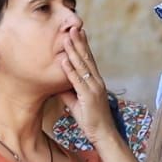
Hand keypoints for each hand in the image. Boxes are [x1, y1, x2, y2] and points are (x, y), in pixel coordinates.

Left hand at [59, 26, 117, 143]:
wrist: (103, 134)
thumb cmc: (91, 119)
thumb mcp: (77, 102)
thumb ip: (69, 91)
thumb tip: (58, 84)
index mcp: (95, 81)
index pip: (89, 60)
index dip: (83, 45)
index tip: (77, 32)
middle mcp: (97, 81)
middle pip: (87, 58)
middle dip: (79, 42)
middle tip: (72, 27)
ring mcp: (94, 88)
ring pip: (82, 66)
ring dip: (74, 51)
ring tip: (66, 38)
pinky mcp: (89, 96)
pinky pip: (77, 81)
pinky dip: (70, 70)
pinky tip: (64, 60)